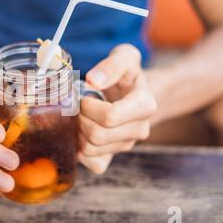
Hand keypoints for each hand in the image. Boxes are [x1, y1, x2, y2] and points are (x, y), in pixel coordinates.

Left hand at [78, 44, 156, 173]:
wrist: (133, 94)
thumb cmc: (127, 75)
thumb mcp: (125, 57)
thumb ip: (112, 65)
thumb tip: (92, 80)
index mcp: (145, 105)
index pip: (110, 117)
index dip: (88, 107)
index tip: (84, 96)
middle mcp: (139, 130)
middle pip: (97, 135)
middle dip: (80, 119)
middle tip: (78, 107)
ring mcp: (127, 145)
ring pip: (91, 150)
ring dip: (77, 132)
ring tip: (80, 117)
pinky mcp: (114, 157)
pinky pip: (93, 164)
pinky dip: (80, 150)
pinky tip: (81, 132)